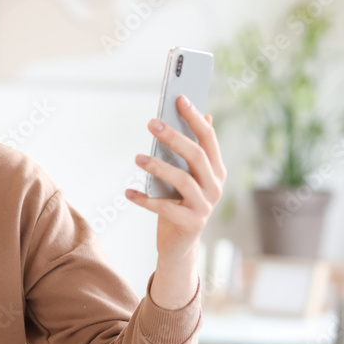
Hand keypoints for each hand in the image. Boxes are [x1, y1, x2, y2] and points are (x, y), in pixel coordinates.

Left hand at [125, 94, 226, 262]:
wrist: (180, 245)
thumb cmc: (179, 203)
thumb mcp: (187, 176)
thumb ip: (193, 151)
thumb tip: (205, 116)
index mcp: (216, 170)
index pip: (208, 138)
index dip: (195, 118)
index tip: (179, 98)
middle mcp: (215, 186)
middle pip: (196, 155)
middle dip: (174, 137)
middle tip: (152, 123)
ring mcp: (204, 206)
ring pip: (182, 180)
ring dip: (158, 167)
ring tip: (137, 158)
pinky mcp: (190, 223)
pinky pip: (164, 208)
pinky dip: (145, 199)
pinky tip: (128, 192)